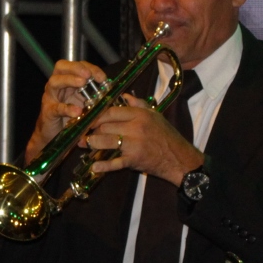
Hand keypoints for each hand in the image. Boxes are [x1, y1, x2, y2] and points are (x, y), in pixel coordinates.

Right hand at [25, 59, 108, 162]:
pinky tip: (77, 111)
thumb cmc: (71, 118)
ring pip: (55, 82)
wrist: (55, 138)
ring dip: (69, 80)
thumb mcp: (86, 104)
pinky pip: (56, 108)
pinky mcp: (48, 112)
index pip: (77, 66)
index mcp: (67, 81)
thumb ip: (95, 96)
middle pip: (61, 67)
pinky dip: (67, 108)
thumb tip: (113, 91)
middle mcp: (57, 86)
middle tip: (88, 75)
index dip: (90, 67)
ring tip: (82, 83)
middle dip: (76, 68)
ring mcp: (50, 98)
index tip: (102, 77)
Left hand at [83, 94, 203, 185]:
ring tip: (85, 145)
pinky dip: (103, 166)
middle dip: (92, 130)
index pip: (110, 111)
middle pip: (105, 126)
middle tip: (84, 133)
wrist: (178, 157)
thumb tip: (124, 95)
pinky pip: (114, 162)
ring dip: (92, 144)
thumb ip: (138, 104)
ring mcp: (134, 144)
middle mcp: (135, 127)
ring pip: (105, 141)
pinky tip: (94, 166)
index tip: (88, 118)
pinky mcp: (134, 160)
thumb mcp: (155, 115)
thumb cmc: (166, 135)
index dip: (96, 115)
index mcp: (139, 115)